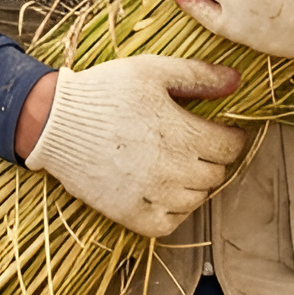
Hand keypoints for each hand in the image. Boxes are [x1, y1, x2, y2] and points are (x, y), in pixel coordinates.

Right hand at [22, 56, 245, 236]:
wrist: (56, 122)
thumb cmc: (106, 91)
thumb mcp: (153, 71)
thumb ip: (198, 76)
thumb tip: (237, 81)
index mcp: (181, 134)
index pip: (229, 146)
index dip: (233, 136)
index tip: (224, 129)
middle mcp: (172, 171)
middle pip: (216, 173)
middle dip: (214, 156)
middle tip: (199, 142)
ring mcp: (151, 196)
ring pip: (196, 199)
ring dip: (196, 182)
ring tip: (180, 163)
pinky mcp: (130, 214)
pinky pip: (169, 223)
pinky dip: (175, 210)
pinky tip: (166, 190)